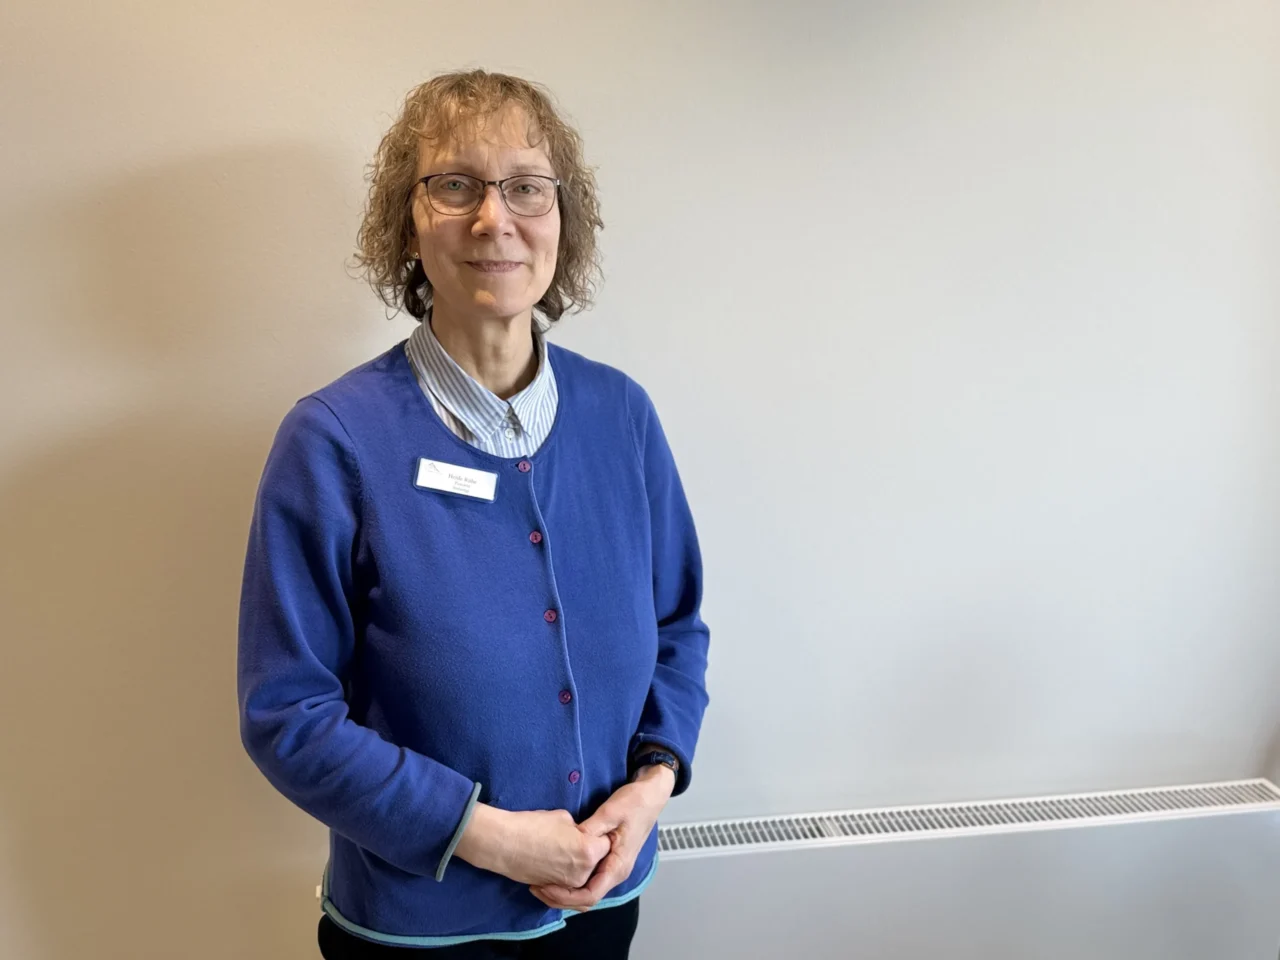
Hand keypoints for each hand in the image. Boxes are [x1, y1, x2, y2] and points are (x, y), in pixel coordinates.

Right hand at [455, 804, 610, 888]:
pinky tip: (553, 859)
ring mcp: (567, 884)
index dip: (597, 834)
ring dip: (578, 863)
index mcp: (589, 852)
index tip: (587, 828)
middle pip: (596, 861)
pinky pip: (568, 883)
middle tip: (572, 838)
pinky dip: (565, 873)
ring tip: (561, 849)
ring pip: (583, 874)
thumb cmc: (532, 826)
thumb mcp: (564, 818)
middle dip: (589, 850)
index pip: (606, 843)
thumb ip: (580, 829)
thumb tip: (580, 835)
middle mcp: (582, 873)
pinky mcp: (553, 888)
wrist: (503, 844)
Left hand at [529, 764, 674, 910]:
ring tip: (541, 880)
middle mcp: (615, 872)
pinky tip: (556, 870)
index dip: (564, 896)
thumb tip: (574, 842)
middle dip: (559, 897)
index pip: (589, 896)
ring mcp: (612, 867)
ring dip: (563, 890)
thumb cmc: (636, 802)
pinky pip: (587, 878)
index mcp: (618, 866)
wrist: (651, 794)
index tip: (544, 887)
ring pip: (585, 890)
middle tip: (535, 886)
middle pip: (584, 899)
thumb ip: (592, 830)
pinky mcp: (607, 860)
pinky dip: (570, 879)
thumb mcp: (611, 812)